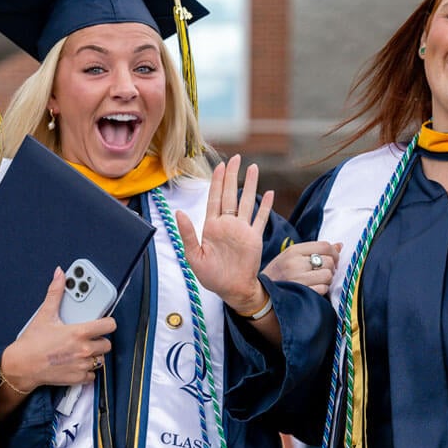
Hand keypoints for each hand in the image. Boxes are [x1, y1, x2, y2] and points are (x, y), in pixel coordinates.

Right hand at [1, 268, 115, 390]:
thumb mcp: (45, 315)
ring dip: (94, 355)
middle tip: (88, 338)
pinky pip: (92, 375)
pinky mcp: (78, 378)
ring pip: (101, 360)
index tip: (103, 322)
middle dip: (100, 340)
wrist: (21, 366)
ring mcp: (82, 365)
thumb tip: (60, 275)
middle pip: (107, 344)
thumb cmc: (32, 342)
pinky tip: (77, 363)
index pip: (109, 326)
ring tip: (81, 350)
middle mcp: (84, 350)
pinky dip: (87, 371)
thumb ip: (55, 293)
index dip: (107, 323)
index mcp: (79, 332)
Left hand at [176, 155, 273, 314]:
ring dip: (250, 185)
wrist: (232, 290)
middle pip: (231, 194)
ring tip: (254, 168)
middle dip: (233, 176)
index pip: (215, 198)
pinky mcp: (254, 238)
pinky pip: (261, 218)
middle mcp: (228, 224)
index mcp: (212, 226)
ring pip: (247, 201)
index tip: (221, 165)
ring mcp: (242, 230)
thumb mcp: (194, 256)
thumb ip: (188, 233)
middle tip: (237, 158)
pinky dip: (265, 206)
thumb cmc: (211, 276)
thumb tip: (179, 212)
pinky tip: (269, 193)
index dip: (218, 182)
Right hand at [263, 240, 341, 294]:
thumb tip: (339, 245)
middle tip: (324, 272)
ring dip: (327, 280)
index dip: (334, 253)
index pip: (324, 245)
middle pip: (329, 261)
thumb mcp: (290, 257)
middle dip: (331, 268)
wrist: (258, 294)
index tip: (333, 259)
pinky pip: (323, 289)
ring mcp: (297, 279)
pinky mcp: (300, 293)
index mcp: (293, 251)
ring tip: (318, 281)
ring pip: (328, 275)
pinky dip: (322, 290)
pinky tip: (314, 290)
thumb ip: (314, 250)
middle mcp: (295, 263)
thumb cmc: (277, 275)